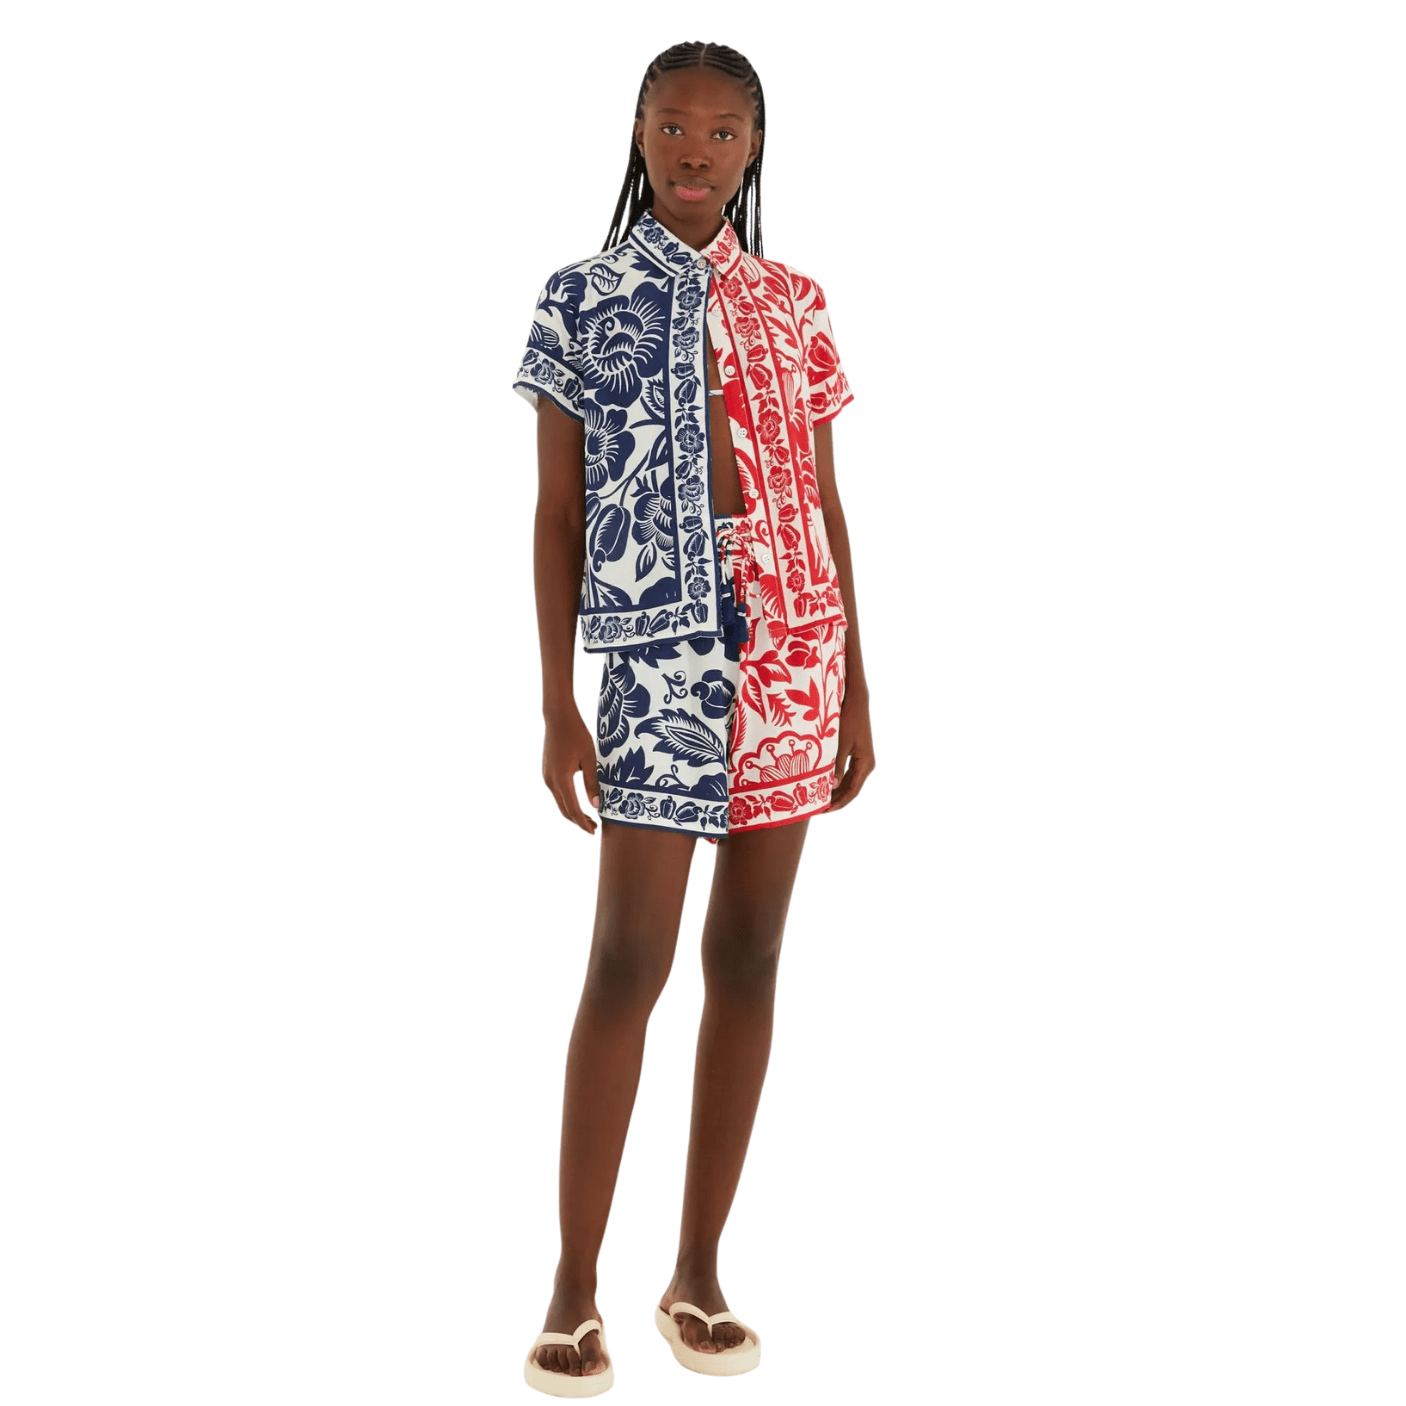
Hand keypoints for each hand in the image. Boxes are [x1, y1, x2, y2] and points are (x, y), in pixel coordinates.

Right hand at [543, 709, 600, 833]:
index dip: (583, 823)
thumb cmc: (577, 735)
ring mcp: (546, 776)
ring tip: (588, 817)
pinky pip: (557, 792)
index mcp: (561, 779)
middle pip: (564, 809)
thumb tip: (596, 805)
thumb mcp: (589, 759)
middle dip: (578, 821)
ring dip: (572, 811)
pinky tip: (577, 801)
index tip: (593, 831)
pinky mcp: (546, 771)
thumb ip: (592, 783)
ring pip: (559, 801)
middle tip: (593, 828)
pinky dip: (567, 801)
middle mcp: (550, 781)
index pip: (573, 809)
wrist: (558, 717)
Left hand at [829, 689, 873, 811]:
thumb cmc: (848, 720)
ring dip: (836, 791)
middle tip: (818, 809)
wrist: (856, 701)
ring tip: (820, 799)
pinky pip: (848, 772)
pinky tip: (825, 784)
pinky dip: (838, 780)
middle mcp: (866, 764)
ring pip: (849, 781)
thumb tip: (832, 787)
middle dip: (836, 799)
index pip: (852, 791)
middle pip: (851, 788)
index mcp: (865, 764)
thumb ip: (836, 767)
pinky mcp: (857, 754)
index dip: (838, 802)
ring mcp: (863, 759)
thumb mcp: (839, 745)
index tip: (825, 810)